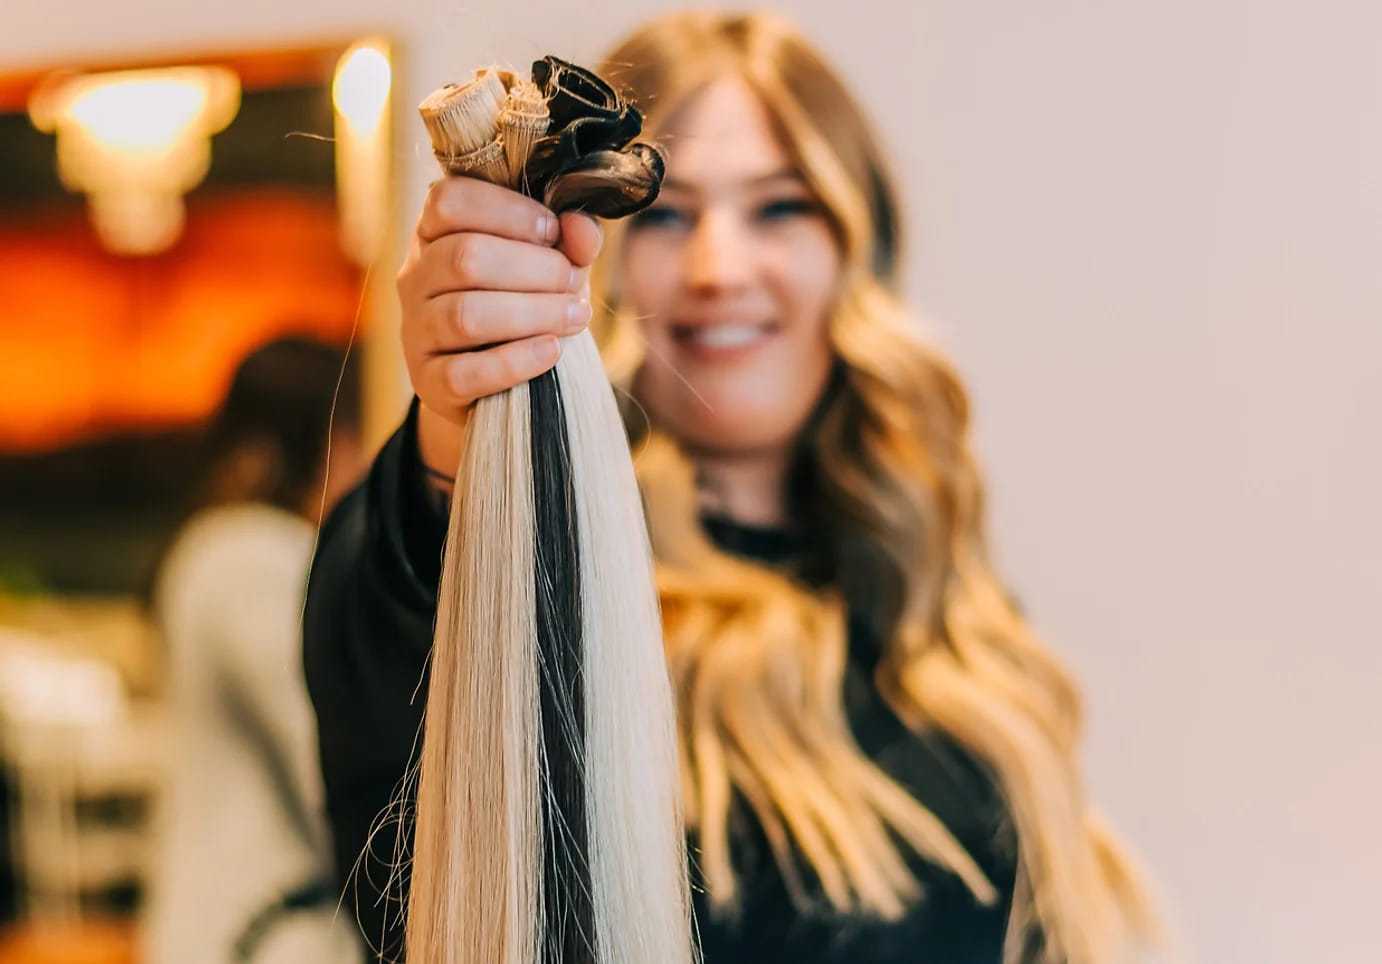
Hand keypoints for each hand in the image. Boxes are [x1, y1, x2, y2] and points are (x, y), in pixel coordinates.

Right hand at [395, 176, 603, 485]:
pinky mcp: (428, 382)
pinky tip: (551, 350)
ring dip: (533, 313)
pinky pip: (463, 373)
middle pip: (464, 257)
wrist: (504, 378)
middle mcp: (415, 278)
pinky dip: (515, 361)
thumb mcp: (553, 262)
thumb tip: (581, 227)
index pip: (449, 201)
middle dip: (534, 268)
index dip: (507, 211)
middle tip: (574, 282)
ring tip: (575, 316)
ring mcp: (415, 331)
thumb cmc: (528, 301)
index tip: (552, 231)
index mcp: (433, 234)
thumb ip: (572, 239)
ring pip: (464, 315)